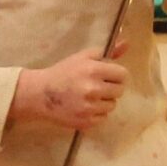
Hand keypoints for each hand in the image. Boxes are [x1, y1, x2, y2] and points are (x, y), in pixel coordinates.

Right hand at [12, 41, 128, 130]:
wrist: (40, 94)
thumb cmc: (63, 73)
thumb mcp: (83, 57)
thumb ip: (107, 52)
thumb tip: (126, 43)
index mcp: (93, 70)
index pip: (123, 75)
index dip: (116, 74)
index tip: (108, 75)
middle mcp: (93, 89)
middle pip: (120, 90)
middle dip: (111, 87)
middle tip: (97, 85)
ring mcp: (89, 108)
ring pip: (112, 105)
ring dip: (104, 101)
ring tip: (89, 96)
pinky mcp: (86, 122)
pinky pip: (103, 117)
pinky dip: (96, 113)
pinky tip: (84, 106)